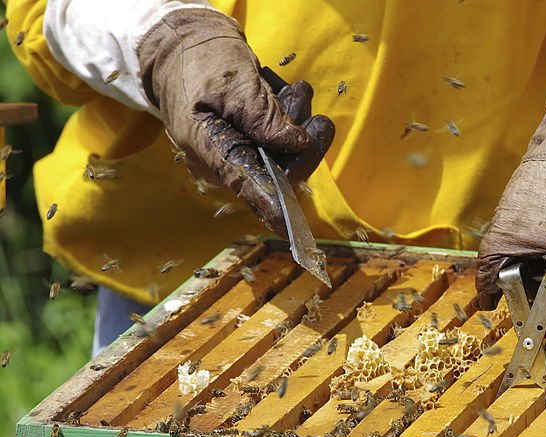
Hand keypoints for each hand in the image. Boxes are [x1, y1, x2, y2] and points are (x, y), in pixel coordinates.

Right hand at [137, 9, 333, 235]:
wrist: (181, 46)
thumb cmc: (199, 62)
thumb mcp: (232, 83)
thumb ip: (264, 116)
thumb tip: (297, 144)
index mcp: (211, 152)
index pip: (249, 186)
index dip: (274, 207)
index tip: (293, 227)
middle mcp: (226, 163)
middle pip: (280, 170)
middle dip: (302, 141)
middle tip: (312, 108)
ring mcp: (238, 154)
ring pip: (285, 154)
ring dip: (298, 122)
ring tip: (298, 91)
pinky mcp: (250, 143)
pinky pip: (281, 142)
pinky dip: (290, 119)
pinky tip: (290, 94)